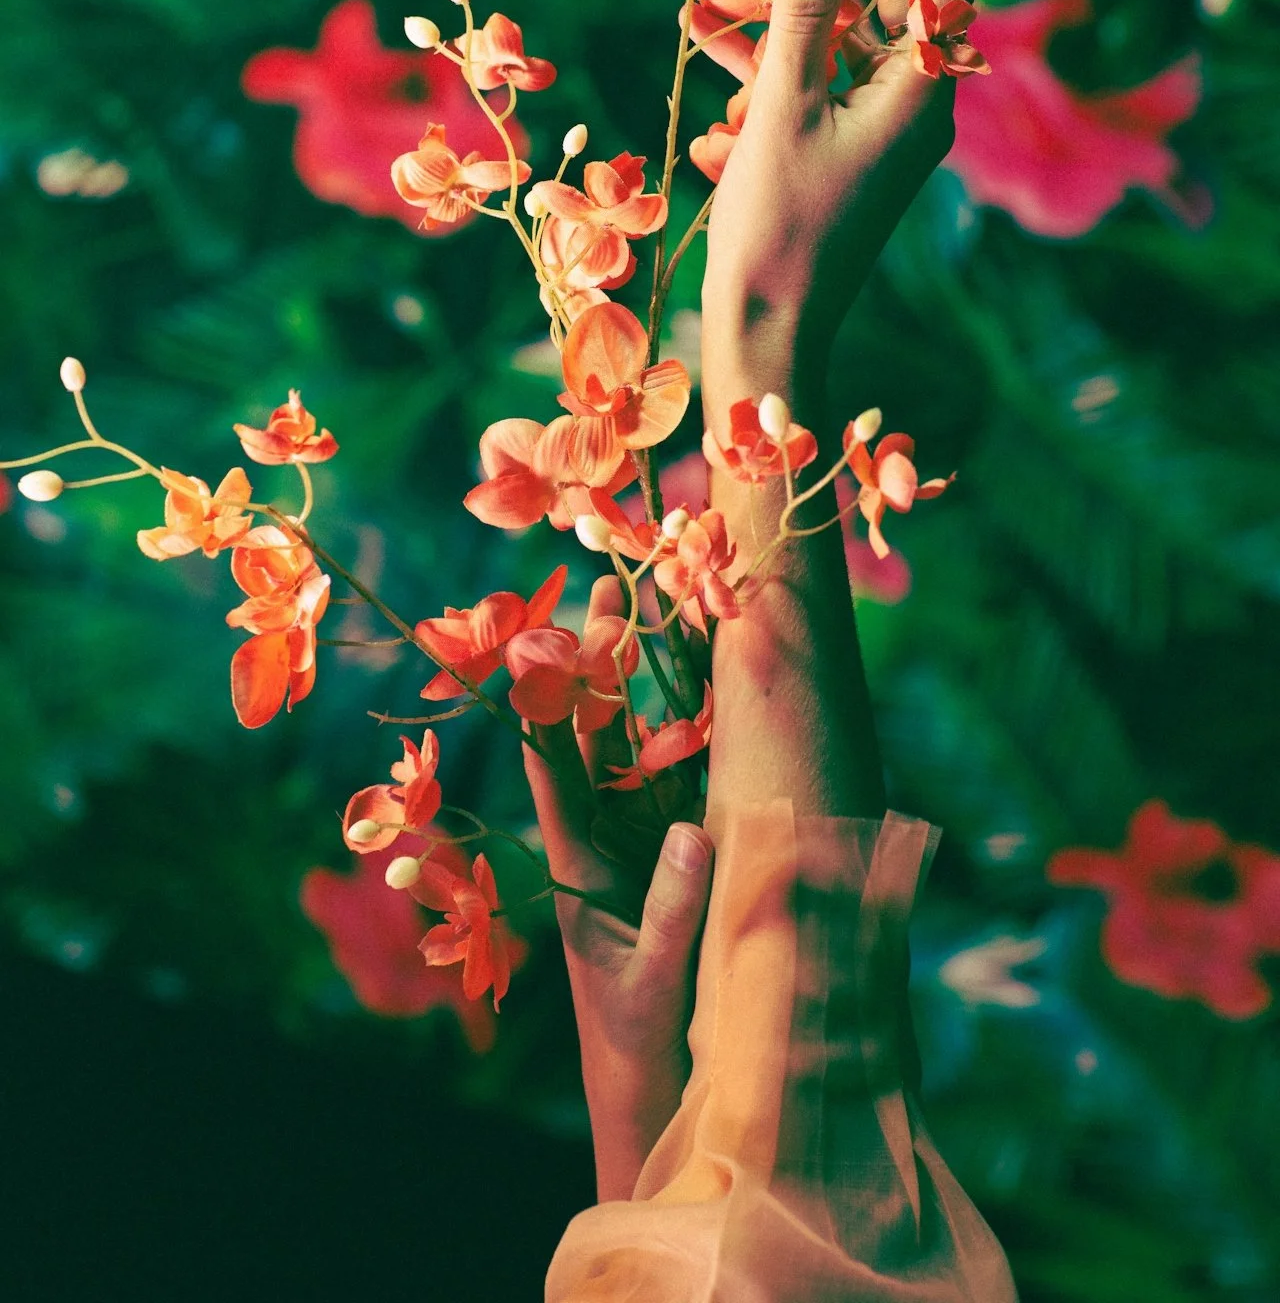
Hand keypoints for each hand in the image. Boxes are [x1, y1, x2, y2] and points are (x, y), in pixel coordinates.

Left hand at [522, 575, 713, 1202]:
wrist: (659, 1085)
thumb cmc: (639, 1040)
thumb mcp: (653, 980)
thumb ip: (671, 910)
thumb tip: (693, 833)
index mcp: (574, 861)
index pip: (553, 767)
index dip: (548, 702)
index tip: (543, 636)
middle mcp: (606, 834)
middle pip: (598, 735)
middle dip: (601, 663)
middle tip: (608, 585)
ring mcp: (648, 835)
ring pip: (645, 742)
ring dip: (650, 679)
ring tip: (655, 603)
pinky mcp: (689, 847)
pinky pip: (692, 774)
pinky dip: (701, 724)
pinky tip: (714, 672)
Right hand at [701, 0, 979, 381]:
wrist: (768, 332)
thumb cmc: (780, 227)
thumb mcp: (784, 104)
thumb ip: (802, 7)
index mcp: (923, 85)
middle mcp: (914, 99)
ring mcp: (878, 124)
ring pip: (834, 31)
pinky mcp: (841, 148)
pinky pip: (811, 80)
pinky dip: (763, 53)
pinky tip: (699, 28)